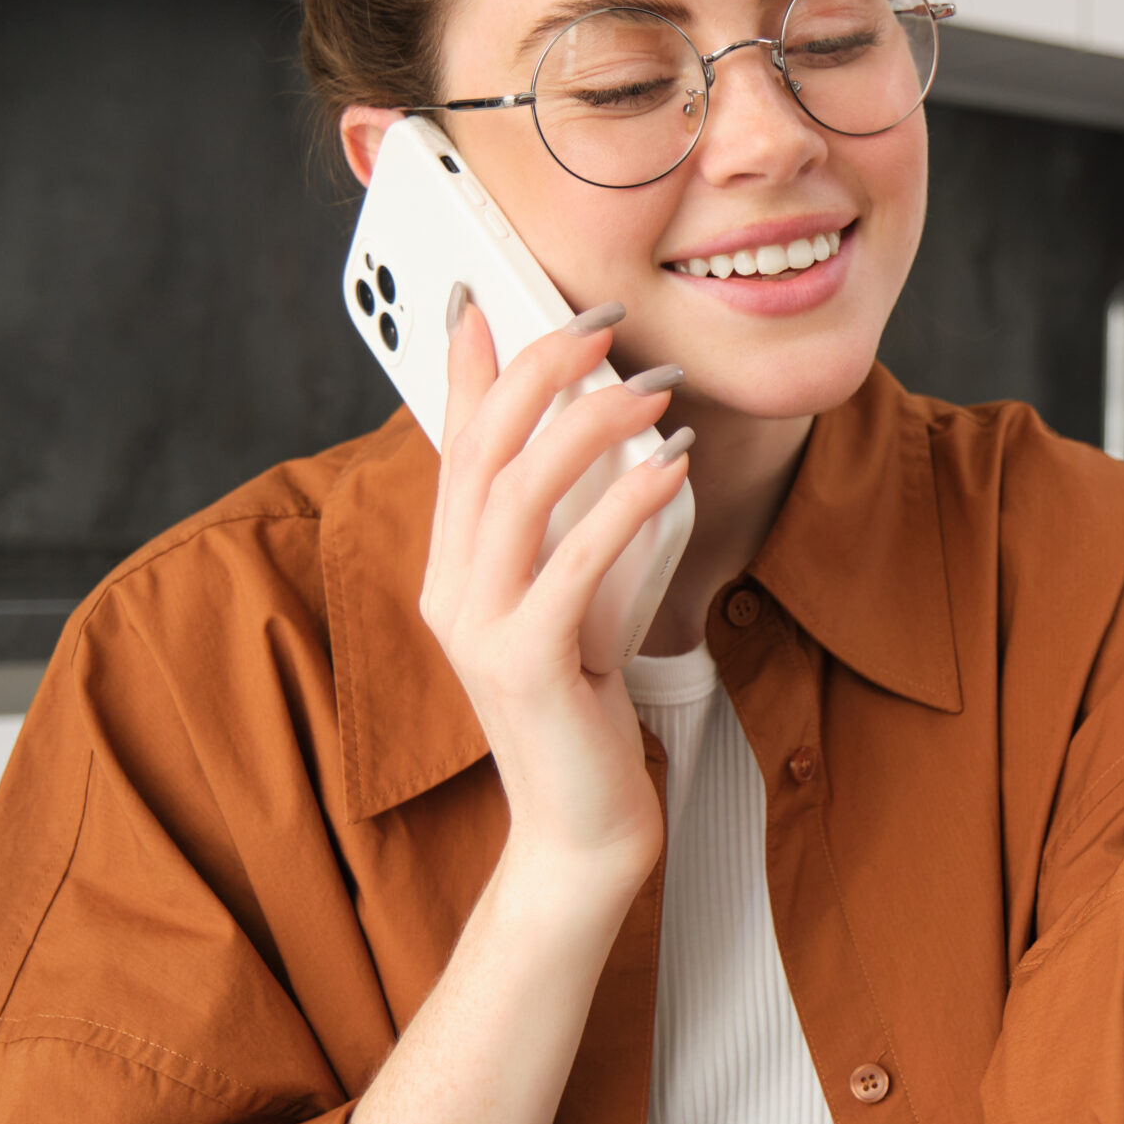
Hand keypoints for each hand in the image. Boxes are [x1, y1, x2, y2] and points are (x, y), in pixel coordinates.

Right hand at [417, 297, 690, 888]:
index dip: (471, 363)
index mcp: (450, 569)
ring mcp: (479, 629)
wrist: (582, 831)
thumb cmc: (587, 708)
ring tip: (657, 390)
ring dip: (593, 423)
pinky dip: (625, 502)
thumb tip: (585, 435)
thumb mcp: (569, 598)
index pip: (452, 441)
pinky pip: (574, 559)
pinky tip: (673, 468)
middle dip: (540, 368)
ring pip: (519, 489)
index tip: (494, 292)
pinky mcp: (528, 664)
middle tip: (604, 323)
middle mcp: (450, 591)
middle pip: (480, 446)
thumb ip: (560, 524)